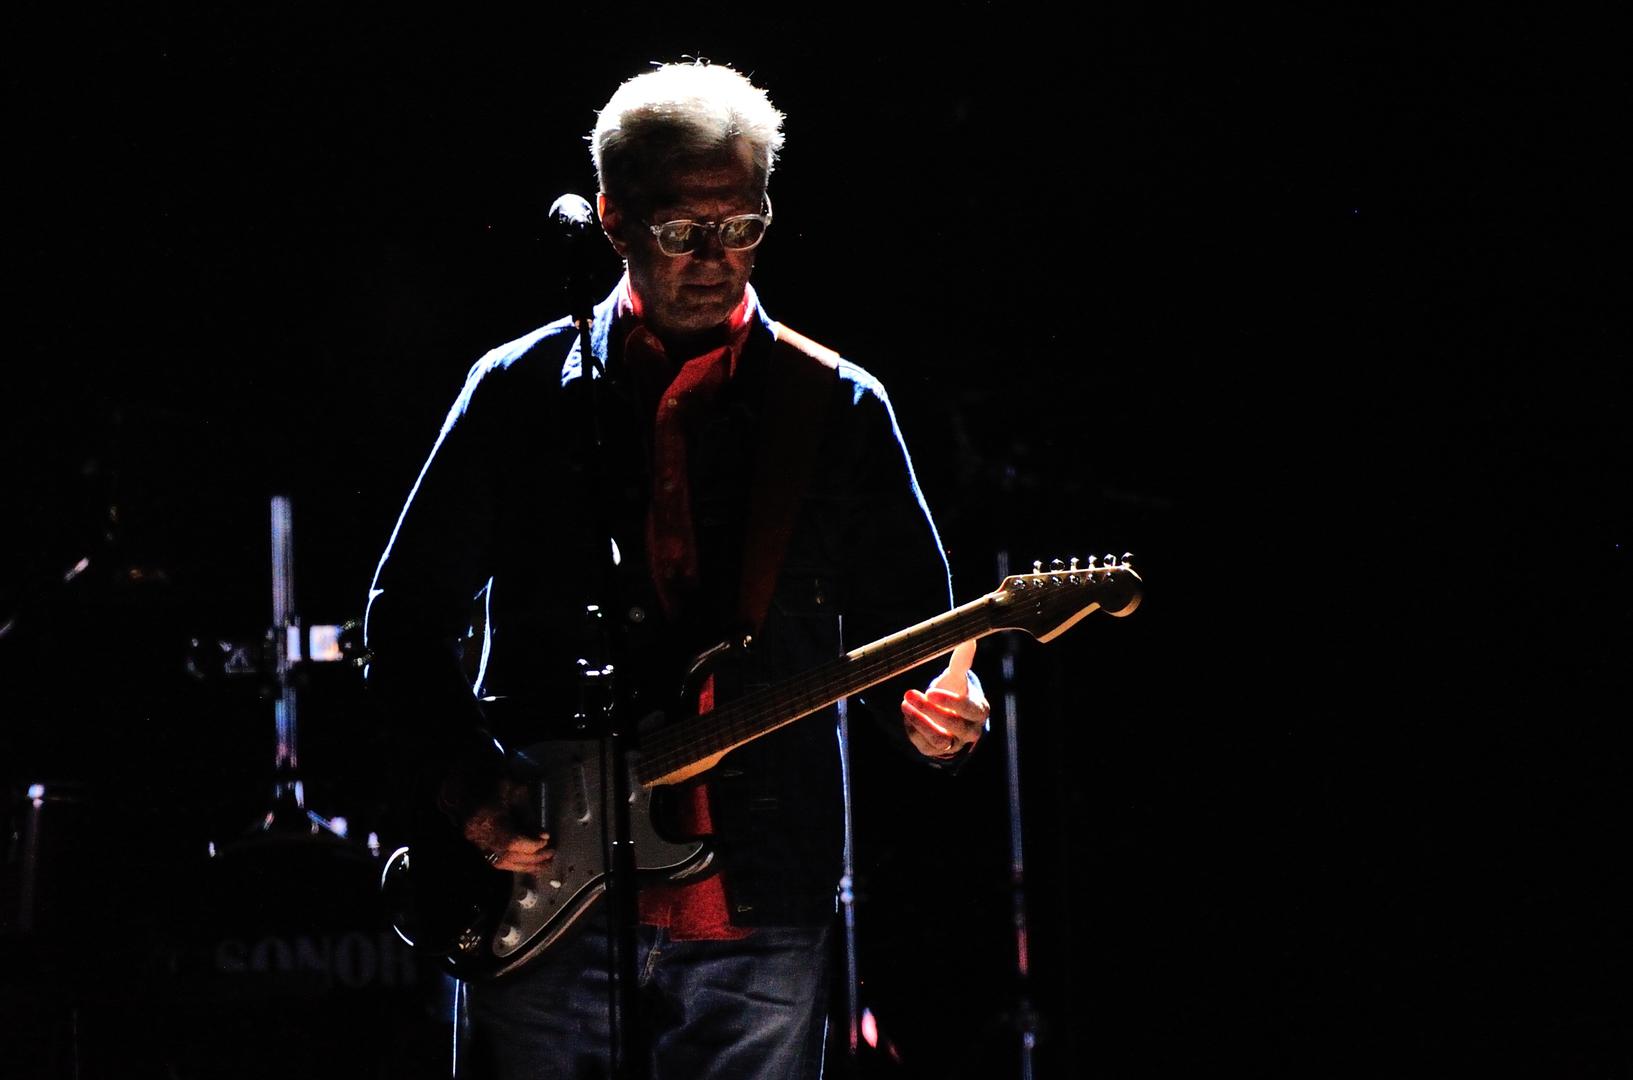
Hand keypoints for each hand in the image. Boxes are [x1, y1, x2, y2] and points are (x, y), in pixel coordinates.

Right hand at [459, 777, 553, 872]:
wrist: (468, 780)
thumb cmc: (495, 780)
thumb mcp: (517, 791)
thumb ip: (529, 816)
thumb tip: (543, 837)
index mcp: (487, 818)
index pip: (511, 841)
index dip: (531, 845)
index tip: (547, 841)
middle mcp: (478, 834)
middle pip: (507, 855)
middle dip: (532, 858)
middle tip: (551, 854)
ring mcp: (474, 841)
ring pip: (500, 862)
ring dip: (524, 865)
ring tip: (544, 864)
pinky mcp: (476, 843)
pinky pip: (495, 859)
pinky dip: (514, 862)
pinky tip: (528, 862)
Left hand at [902, 639, 988, 758]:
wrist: (947, 713)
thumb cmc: (955, 690)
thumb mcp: (958, 676)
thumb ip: (963, 659)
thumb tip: (969, 637)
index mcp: (979, 710)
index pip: (969, 709)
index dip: (950, 701)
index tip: (930, 690)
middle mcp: (970, 730)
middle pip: (954, 725)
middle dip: (930, 710)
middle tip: (910, 693)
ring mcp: (954, 743)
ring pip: (940, 739)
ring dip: (920, 722)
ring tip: (904, 705)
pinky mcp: (937, 750)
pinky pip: (925, 745)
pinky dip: (914, 730)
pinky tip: (907, 714)